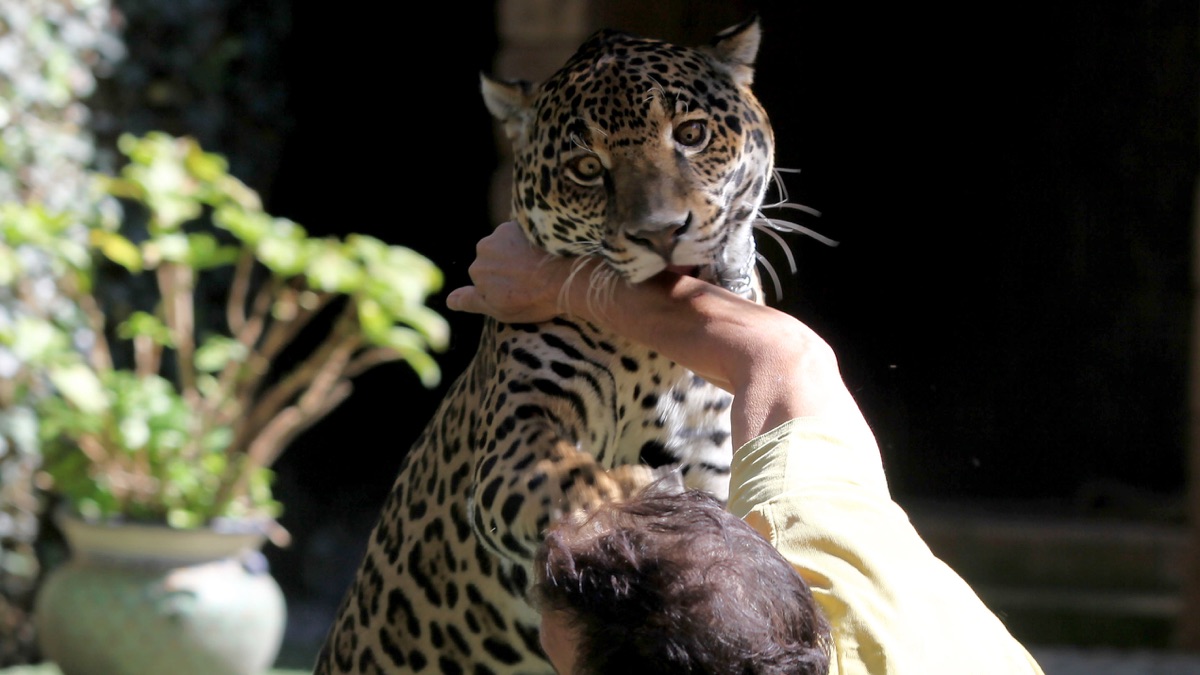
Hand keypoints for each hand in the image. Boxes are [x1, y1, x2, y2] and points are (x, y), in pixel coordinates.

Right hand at [446, 221, 582, 322]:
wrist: (565, 276)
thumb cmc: (534, 299)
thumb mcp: (499, 309)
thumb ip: (471, 301)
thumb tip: (449, 300)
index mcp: (476, 272)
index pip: (484, 277)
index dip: (502, 285)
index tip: (520, 291)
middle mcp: (484, 249)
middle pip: (494, 257)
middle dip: (509, 266)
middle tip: (531, 279)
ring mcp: (503, 233)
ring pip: (508, 243)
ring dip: (519, 252)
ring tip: (540, 266)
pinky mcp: (522, 222)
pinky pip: (522, 232)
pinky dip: (531, 241)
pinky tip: (545, 253)